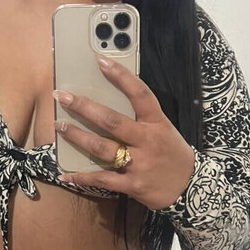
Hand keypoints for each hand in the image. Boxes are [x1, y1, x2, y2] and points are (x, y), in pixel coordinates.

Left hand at [53, 55, 194, 210]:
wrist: (190, 188)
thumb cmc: (172, 154)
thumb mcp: (163, 129)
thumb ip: (140, 118)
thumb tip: (107, 103)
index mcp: (157, 123)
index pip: (140, 94)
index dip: (121, 76)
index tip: (101, 62)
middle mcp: (147, 141)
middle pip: (112, 121)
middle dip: (84, 107)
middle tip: (63, 96)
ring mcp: (139, 164)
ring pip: (102, 148)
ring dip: (77, 136)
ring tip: (59, 126)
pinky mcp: (132, 184)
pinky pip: (102, 179)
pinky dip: (82, 177)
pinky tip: (65, 174)